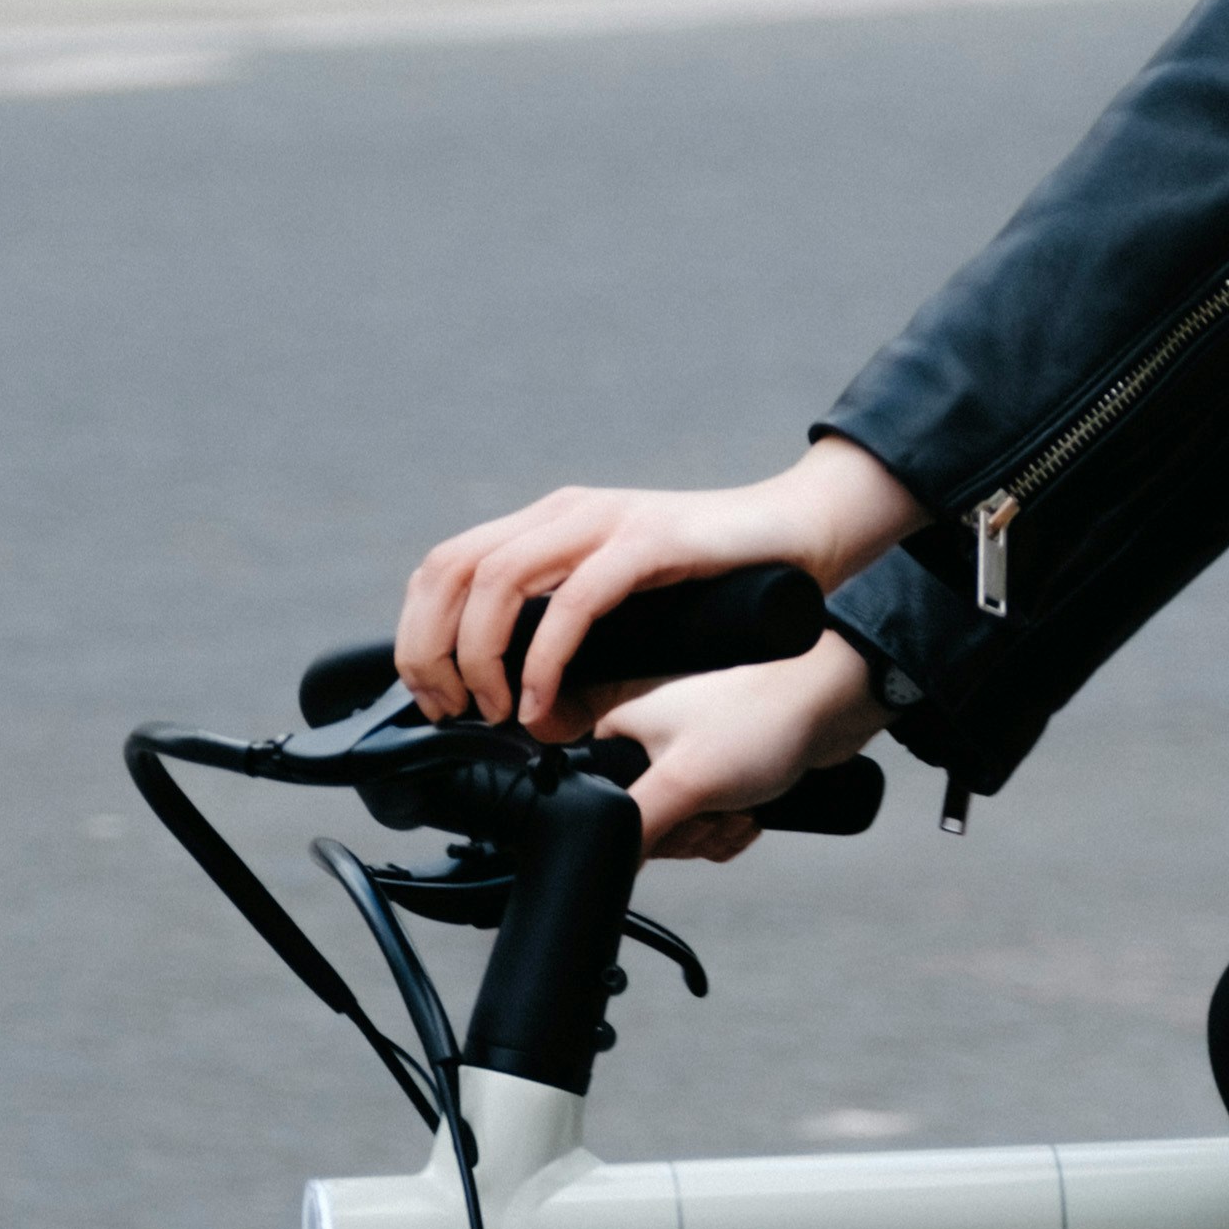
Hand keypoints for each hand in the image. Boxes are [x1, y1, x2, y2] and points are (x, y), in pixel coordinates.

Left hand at [397, 440, 919, 737]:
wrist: (807, 537)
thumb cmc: (724, 584)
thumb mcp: (628, 617)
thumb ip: (579, 650)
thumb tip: (535, 716)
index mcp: (551, 524)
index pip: (445, 567)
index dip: (420, 635)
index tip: (435, 698)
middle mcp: (567, 513)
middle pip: (452, 570)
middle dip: (432, 650)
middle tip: (454, 711)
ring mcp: (606, 521)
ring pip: (496, 579)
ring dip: (481, 657)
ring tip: (500, 711)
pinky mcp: (650, 541)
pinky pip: (574, 600)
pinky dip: (545, 659)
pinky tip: (543, 702)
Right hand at [591, 636, 884, 861]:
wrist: (831, 704)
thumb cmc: (761, 720)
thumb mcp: (683, 781)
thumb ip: (636, 825)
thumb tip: (608, 856)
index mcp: (626, 729)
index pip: (606, 802)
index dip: (642, 824)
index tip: (675, 816)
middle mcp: (653, 741)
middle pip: (648, 824)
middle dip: (692, 831)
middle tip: (718, 809)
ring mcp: (692, 759)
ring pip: (685, 829)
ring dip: (718, 831)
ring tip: (743, 805)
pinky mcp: (726, 775)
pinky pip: (715, 824)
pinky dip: (735, 828)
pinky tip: (754, 811)